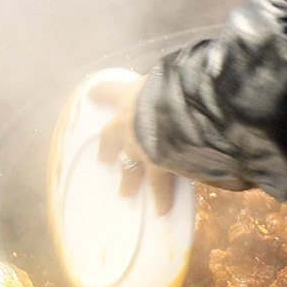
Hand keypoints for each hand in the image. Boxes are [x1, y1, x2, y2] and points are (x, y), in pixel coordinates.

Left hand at [89, 76, 176, 215]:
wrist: (183, 109)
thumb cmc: (181, 85)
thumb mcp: (173, 76)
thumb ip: (174, 81)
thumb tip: (195, 76)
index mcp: (133, 95)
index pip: (112, 91)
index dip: (102, 93)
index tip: (91, 95)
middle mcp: (130, 123)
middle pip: (111, 137)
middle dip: (107, 149)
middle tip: (103, 160)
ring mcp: (140, 148)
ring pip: (130, 168)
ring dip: (128, 181)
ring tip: (125, 193)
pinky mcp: (157, 166)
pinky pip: (159, 186)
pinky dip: (161, 199)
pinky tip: (162, 211)